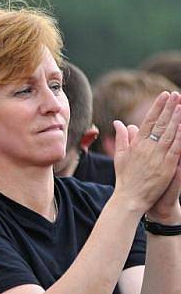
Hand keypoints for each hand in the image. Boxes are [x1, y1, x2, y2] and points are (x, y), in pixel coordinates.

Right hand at [112, 91, 180, 214]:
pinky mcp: (167, 167)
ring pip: (169, 134)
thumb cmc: (125, 178)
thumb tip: (119, 122)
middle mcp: (147, 148)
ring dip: (176, 119)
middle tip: (176, 94)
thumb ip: (122, 138)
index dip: (157, 108)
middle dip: (169, 108)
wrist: (130, 198)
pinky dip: (179, 137)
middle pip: (160, 124)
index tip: (164, 96)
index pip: (148, 121)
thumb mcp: (120, 156)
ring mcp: (157, 157)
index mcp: (136, 145)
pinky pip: (176, 149)